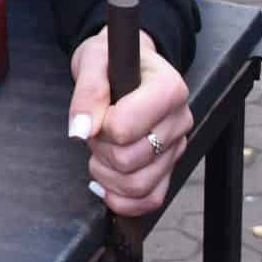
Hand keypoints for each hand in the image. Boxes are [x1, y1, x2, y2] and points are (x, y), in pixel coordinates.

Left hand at [67, 27, 192, 215]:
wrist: (126, 65)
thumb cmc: (112, 61)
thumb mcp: (93, 61)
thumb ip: (88, 93)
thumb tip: (82, 130)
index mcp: (169, 89)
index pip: (126, 128)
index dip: (101, 125)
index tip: (98, 111)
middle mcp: (179, 120)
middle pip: (130, 160)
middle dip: (100, 149)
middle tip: (96, 129)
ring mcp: (177, 147)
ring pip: (138, 185)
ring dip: (107, 174)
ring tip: (101, 150)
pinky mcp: (170, 167)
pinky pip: (151, 200)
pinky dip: (121, 199)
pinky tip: (105, 182)